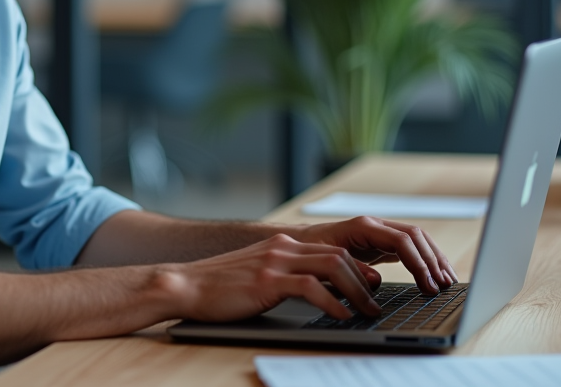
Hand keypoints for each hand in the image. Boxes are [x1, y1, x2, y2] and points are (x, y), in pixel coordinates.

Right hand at [162, 233, 384, 322]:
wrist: (185, 284)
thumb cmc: (219, 288)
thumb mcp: (258, 276)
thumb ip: (286, 277)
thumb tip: (318, 293)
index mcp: (282, 245)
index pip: (331, 249)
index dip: (357, 267)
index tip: (372, 286)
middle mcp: (282, 247)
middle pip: (338, 255)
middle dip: (363, 279)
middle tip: (376, 302)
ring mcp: (274, 261)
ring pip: (331, 266)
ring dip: (356, 291)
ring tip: (367, 312)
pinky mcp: (266, 280)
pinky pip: (310, 286)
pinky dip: (332, 301)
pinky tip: (341, 316)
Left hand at [289, 216, 458, 294]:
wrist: (298, 242)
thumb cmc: (308, 251)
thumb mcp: (325, 260)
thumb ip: (349, 268)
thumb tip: (375, 282)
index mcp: (363, 226)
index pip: (401, 240)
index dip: (418, 262)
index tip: (428, 284)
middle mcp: (375, 225)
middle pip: (415, 236)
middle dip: (432, 260)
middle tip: (445, 285)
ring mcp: (380, 233)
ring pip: (417, 240)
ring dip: (434, 259)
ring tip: (448, 281)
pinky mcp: (381, 243)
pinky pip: (410, 248)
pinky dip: (425, 260)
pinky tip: (434, 275)